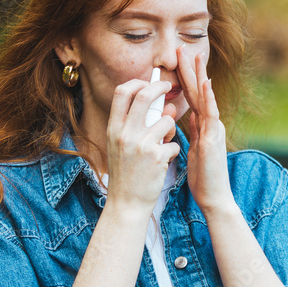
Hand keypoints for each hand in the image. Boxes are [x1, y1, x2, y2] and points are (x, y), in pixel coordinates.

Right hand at [104, 78, 179, 211]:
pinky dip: (173, 151)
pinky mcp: (157, 157)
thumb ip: (140, 125)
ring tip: (165, 142)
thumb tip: (165, 106)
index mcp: (113, 129)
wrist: (127, 203)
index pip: (122, 92)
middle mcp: (124, 134)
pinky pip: (174, 143)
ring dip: (171, 128)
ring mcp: (141, 145)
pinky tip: (164, 162)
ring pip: (167, 120)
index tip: (148, 82)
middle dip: (160, 87)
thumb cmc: (127, 173)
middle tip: (169, 87)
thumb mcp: (122, 146)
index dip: (137, 82)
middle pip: (144, 96)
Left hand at [177, 47, 235, 214]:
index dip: (183, 76)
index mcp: (203, 125)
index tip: (176, 59)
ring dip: (200, 75)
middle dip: (190, 68)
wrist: (213, 196)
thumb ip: (190, 131)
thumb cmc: (202, 176)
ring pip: (205, 97)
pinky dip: (208, 97)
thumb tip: (183, 117)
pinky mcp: (214, 139)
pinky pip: (211, 114)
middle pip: (198, 90)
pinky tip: (205, 82)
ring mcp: (213, 129)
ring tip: (195, 55)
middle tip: (181, 46)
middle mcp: (210, 123)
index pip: (190, 96)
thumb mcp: (192, 148)